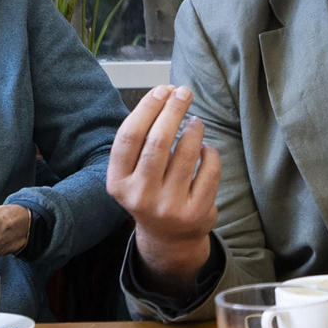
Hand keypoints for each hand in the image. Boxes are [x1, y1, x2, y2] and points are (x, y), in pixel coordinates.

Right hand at [106, 85, 218, 287]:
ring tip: (195, 120)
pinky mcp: (195, 212)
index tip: (162, 90)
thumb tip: (166, 93)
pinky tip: (205, 147)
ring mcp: (168, 206)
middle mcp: (140, 196)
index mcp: (118, 182)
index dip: (147, 108)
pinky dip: (209, 152)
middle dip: (173, 110)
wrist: (168, 237)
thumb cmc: (151, 190)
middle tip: (184, 93)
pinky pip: (208, 170)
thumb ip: (143, 139)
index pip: (130, 136)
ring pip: (186, 154)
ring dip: (193, 129)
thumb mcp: (133, 172)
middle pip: (157, 141)